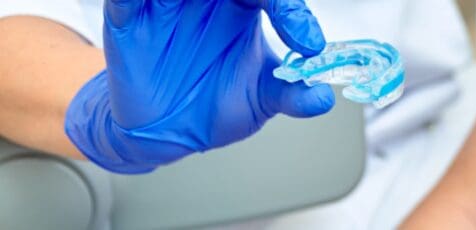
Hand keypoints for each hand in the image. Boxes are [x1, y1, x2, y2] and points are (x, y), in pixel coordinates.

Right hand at [65, 0, 333, 173]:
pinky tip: (146, 3)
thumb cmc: (215, 101)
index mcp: (243, 5)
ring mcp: (167, 5)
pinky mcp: (129, 18)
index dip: (292, 13)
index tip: (309, 45)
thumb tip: (322, 97)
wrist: (169, 132)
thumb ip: (292, 94)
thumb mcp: (262, 99)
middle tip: (265, 3)